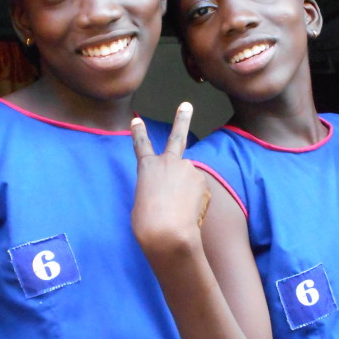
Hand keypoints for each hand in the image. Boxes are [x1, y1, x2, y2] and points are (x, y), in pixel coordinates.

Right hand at [131, 103, 210, 257]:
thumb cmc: (148, 223)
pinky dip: (195, 201)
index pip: (141, 144)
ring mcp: (187, 168)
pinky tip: (190, 211)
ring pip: (189, 178)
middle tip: (186, 105)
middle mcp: (168, 162)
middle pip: (177, 136)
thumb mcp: (145, 201)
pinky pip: (199, 191)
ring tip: (180, 209)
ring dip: (187, 191)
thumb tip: (176, 188)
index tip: (137, 119)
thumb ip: (159, 188)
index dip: (139, 132)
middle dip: (182, 118)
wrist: (168, 232)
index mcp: (147, 167)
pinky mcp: (201, 179)